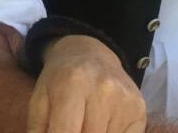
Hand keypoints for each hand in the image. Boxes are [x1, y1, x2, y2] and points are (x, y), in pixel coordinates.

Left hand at [27, 35, 145, 132]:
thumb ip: (38, 130)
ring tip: (85, 125)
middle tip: (72, 128)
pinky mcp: (139, 109)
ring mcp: (124, 99)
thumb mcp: (39, 100)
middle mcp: (103, 89)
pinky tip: (102, 127)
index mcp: (71, 84)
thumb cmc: (58, 81)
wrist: (89, 53)